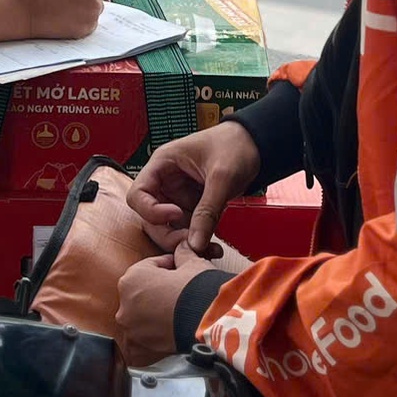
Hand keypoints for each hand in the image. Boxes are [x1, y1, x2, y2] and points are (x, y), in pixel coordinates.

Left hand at [115, 243, 242, 364]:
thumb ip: (182, 254)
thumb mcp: (191, 263)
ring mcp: (131, 330)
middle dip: (158, 292)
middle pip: (142, 294)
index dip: (167, 267)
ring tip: (177, 314)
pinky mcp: (141, 349)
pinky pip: (143, 343)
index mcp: (131, 279)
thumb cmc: (198, 289)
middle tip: (179, 292)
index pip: (148, 268)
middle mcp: (124, 305)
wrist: (211, 320)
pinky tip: (170, 333)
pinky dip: (153, 339)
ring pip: (142, 319)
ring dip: (155, 315)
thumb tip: (183, 248)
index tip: (179, 270)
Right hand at [130, 119, 262, 254]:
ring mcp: (178, 197)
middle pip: (150, 219)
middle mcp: (166, 183)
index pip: (138, 194)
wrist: (258, 146)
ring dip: (184, 243)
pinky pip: (188, 231)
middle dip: (168, 235)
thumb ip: (207, 210)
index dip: (151, 210)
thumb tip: (195, 244)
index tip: (176, 214)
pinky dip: (198, 242)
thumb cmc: (235, 146)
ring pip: (168, 229)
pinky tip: (214, 248)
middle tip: (191, 243)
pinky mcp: (193, 208)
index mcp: (162, 164)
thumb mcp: (222, 177)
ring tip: (208, 250)